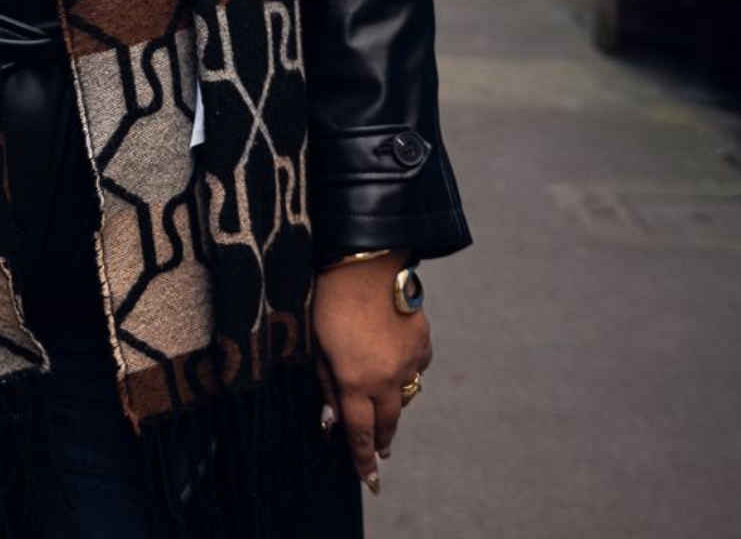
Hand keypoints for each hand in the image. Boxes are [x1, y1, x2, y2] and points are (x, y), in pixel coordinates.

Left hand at [312, 253, 431, 494]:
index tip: (370, 480)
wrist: (365, 260)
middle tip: (379, 449)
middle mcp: (387, 378)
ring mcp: (408, 360)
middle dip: (381, 437)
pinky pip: (416, 368)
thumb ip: (326, 385)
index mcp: (356, 381)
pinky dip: (405, 370)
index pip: (360, 433)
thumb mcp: (317, 345)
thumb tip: (331, 423)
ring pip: (405, 396)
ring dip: (393, 402)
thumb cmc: (329, 300)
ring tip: (383, 403)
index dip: (363, 459)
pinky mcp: (423, 341)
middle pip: (388, 422)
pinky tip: (394, 358)